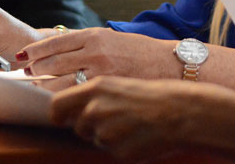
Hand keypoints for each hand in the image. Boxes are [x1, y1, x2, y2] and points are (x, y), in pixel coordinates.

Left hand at [20, 28, 179, 90]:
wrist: (169, 65)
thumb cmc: (141, 52)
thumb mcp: (113, 39)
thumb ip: (87, 45)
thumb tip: (57, 53)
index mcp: (95, 36)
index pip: (55, 42)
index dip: (35, 51)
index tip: (22, 58)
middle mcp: (94, 53)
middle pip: (52, 65)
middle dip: (36, 73)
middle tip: (27, 78)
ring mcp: (100, 74)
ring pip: (60, 86)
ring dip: (47, 91)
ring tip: (40, 94)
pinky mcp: (107, 93)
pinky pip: (78, 102)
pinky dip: (67, 105)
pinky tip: (66, 107)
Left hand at [51, 75, 206, 160]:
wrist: (178, 109)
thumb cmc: (150, 92)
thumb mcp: (117, 83)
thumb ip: (93, 94)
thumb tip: (72, 108)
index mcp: (95, 88)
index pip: (56, 105)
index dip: (56, 114)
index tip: (60, 116)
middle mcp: (95, 109)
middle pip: (75, 125)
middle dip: (85, 125)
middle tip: (108, 117)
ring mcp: (105, 132)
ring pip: (94, 138)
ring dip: (105, 134)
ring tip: (129, 122)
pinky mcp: (117, 151)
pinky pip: (111, 150)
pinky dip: (120, 144)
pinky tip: (137, 133)